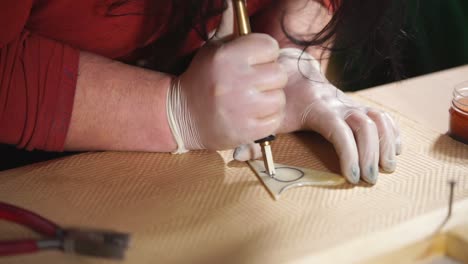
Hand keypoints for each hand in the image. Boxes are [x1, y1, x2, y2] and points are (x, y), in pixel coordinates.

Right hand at [166, 34, 287, 152]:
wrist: (181, 116)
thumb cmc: (202, 79)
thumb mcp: (212, 50)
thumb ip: (229, 26)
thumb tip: (234, 1)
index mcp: (228, 57)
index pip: (270, 46)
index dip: (265, 54)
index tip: (255, 62)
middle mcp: (236, 81)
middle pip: (279, 74)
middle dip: (269, 78)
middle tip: (253, 83)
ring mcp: (242, 108)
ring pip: (279, 98)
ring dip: (269, 100)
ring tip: (252, 100)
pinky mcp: (246, 131)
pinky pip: (275, 119)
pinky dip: (267, 118)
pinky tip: (251, 115)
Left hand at [235, 48, 401, 183]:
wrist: (288, 68)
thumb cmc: (275, 96)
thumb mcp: (264, 114)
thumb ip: (251, 135)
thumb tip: (238, 155)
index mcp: (314, 106)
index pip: (340, 130)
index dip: (349, 154)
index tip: (352, 178)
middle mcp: (336, 101)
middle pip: (365, 124)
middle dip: (371, 154)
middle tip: (370, 180)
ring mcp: (347, 101)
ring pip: (378, 117)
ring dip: (386, 143)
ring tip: (388, 167)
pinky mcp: (353, 103)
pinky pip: (380, 113)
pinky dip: (391, 130)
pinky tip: (395, 147)